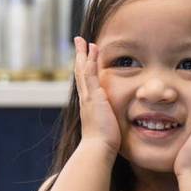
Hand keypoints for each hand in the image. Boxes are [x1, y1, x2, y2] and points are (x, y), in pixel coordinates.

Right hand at [74, 37, 120, 154]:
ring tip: (84, 41)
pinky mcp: (94, 97)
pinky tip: (92, 49)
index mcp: (89, 105)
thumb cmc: (103, 144)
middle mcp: (85, 99)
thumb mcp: (105, 128)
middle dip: (80, 57)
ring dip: (84, 54)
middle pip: (80, 73)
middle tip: (79, 42)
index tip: (85, 57)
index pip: (85, 83)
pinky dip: (91, 61)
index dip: (84, 68)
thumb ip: (107, 121)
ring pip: (83, 71)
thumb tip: (111, 124)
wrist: (98, 149)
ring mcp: (88, 97)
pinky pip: (90, 74)